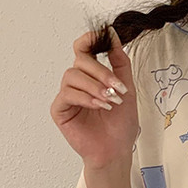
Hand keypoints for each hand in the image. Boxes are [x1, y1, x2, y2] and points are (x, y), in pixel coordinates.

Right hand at [49, 26, 138, 168]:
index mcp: (92, 76)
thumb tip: (114, 36)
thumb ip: (120, 63)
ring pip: (73, 76)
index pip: (83, 49)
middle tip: (117, 88)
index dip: (90, 39)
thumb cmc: (120, 126)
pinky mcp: (60, 109)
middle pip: (80, 61)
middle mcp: (77, 83)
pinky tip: (99, 106)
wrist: (116, 151)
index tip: (104, 36)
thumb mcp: (127, 89)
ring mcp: (67, 95)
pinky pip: (67, 94)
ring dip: (94, 87)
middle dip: (101, 72)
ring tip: (109, 102)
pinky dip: (85, 98)